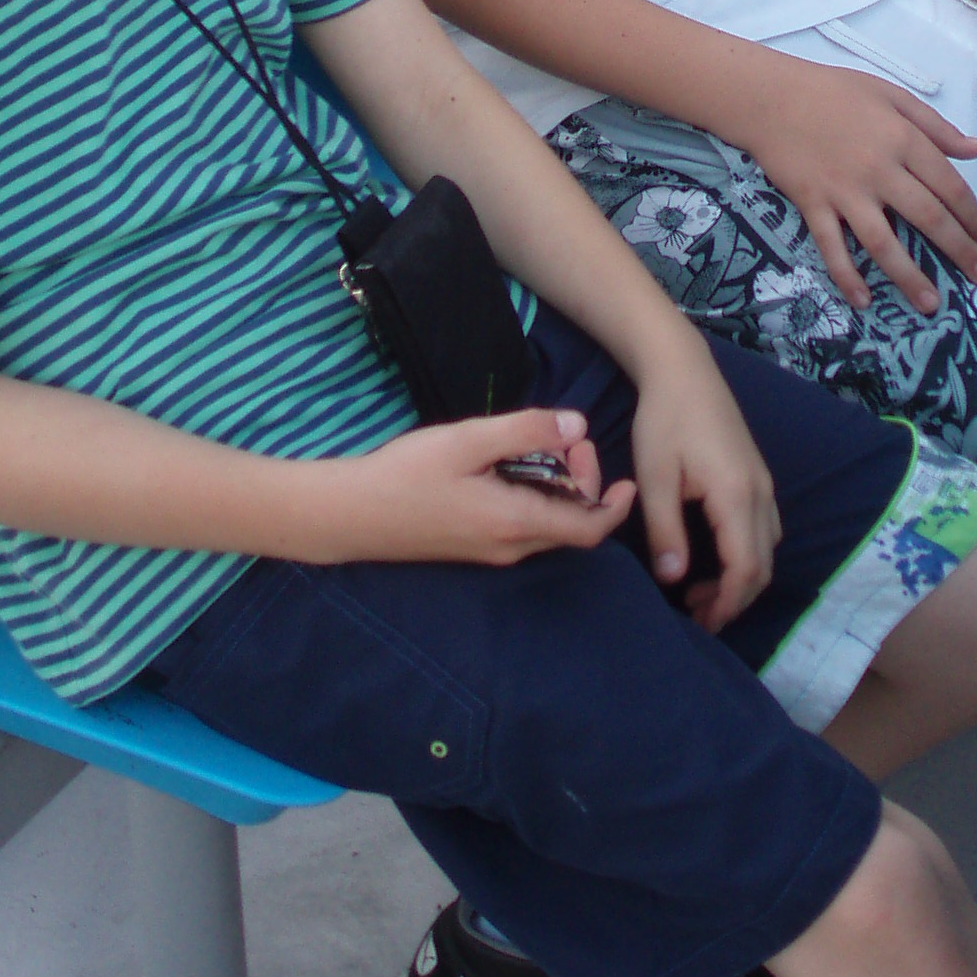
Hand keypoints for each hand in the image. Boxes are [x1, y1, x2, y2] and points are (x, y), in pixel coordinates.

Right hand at [348, 408, 633, 567]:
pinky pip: (521, 528)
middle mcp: (510, 548)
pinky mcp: (471, 547)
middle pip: (570, 526)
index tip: (625, 480)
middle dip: (582, 483)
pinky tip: (511, 467)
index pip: (588, 529)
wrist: (350, 515)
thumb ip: (526, 430)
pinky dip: (534, 499)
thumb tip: (576, 424)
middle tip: (566, 439)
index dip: (613, 506)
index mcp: (516, 523)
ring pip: (545, 527)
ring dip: (557, 490)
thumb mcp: (469, 440)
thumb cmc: (407, 474)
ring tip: (542, 446)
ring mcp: (489, 552)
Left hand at [624, 333, 781, 632]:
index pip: (745, 567)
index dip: (726, 602)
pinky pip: (764, 530)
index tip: (700, 621)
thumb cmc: (665, 420)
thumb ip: (665, 530)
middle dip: (734, 599)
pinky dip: (746, 556)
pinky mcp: (757, 478)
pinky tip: (714, 558)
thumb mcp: (656, 477)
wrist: (684, 370)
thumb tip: (673, 579)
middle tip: (697, 616)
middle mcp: (761, 494)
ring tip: (700, 593)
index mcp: (737, 495)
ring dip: (741, 579)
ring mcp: (764, 485)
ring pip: (767, 549)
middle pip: (763, 566)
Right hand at [732, 57, 976, 316]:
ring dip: (909, 277)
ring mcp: (844, 191)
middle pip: (927, 218)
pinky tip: (862, 300)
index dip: (972, 216)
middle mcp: (879, 170)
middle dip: (958, 251)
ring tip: (931, 304)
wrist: (771, 96)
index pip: (949, 185)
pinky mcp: (813, 204)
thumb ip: (936, 126)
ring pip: (883, 242)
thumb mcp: (892, 95)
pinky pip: (831, 246)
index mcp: (903, 139)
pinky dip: (845, 275)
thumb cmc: (834, 91)